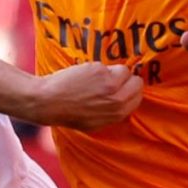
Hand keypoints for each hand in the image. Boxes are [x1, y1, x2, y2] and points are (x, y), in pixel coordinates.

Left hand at [28, 62, 143, 131]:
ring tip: (93, 79)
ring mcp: (110, 84)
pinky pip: (106, 65)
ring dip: (111, 72)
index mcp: (118, 114)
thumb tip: (125, 102)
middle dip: (126, 79)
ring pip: (123, 70)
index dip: (129, 91)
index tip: (121, 88)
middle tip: (111, 80)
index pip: (138, 97)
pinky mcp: (100, 71)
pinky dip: (96, 68)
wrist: (48, 102)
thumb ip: (112, 112)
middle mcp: (117, 100)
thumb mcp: (95, 123)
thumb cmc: (68, 113)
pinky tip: (83, 76)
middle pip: (137, 82)